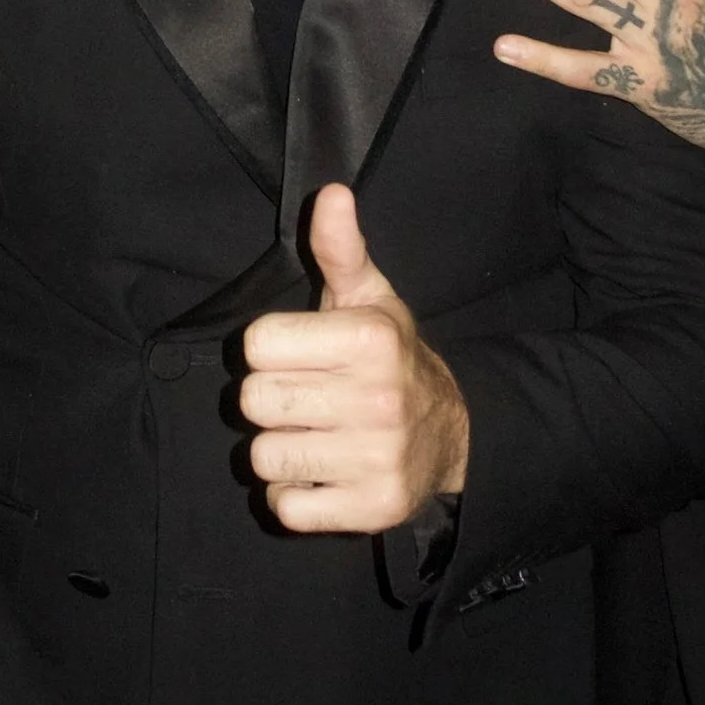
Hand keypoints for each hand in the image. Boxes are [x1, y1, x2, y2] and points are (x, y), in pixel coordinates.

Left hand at [240, 185, 467, 530]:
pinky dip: (294, 496)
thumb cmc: (390, 358)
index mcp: (370, 339)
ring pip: (263, 457)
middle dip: (270, 400)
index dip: (270, 349)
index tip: (301, 354)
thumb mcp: (368, 298)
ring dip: (279, 449)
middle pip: (252, 402)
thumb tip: (332, 194)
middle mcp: (378, 400)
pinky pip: (286, 507)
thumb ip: (340, 249)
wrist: (452, 436)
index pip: (254, 343)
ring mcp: (377, 460)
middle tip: (306, 397)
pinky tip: (324, 472)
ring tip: (316, 434)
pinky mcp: (372, 510)